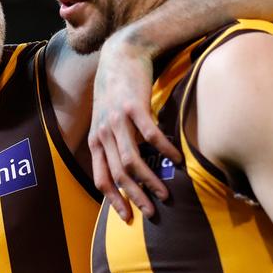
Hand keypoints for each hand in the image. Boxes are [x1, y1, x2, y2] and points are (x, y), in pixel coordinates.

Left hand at [88, 32, 181, 221]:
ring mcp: (117, 120)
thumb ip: (113, 142)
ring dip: (149, 181)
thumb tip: (128, 168)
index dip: (114, 200)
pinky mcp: (134, 107)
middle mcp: (103, 133)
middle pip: (118, 175)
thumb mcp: (106, 119)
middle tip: (152, 213)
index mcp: (96, 140)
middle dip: (135, 197)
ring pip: (132, 160)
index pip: (101, 178)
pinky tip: (176, 160)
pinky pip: (150, 136)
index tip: (128, 218)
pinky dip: (163, 151)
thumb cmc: (116, 91)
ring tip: (166, 194)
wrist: (120, 55)